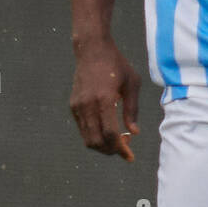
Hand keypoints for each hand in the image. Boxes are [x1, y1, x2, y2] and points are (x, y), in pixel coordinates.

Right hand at [69, 38, 140, 161]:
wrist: (92, 49)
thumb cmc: (116, 64)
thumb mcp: (132, 84)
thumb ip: (132, 110)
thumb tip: (134, 133)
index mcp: (104, 99)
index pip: (110, 134)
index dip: (120, 149)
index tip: (129, 157)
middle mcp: (88, 104)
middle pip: (97, 141)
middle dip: (112, 150)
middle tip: (125, 145)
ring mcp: (78, 106)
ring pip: (88, 139)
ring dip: (103, 145)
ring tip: (117, 137)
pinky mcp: (73, 105)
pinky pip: (83, 129)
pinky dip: (95, 136)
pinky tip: (107, 129)